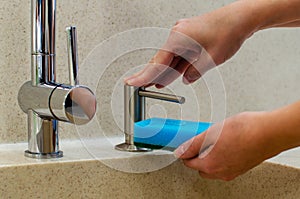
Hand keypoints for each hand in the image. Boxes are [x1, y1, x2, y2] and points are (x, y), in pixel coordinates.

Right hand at [125, 1, 255, 87]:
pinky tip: (174, 74)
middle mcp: (177, 34)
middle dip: (153, 75)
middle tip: (142, 87)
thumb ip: (194, 72)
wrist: (241, 17)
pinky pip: (179, 53)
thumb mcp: (211, 59)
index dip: (143, 76)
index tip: (131, 82)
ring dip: (166, 71)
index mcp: (178, 39)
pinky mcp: (190, 36)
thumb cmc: (228, 31)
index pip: (156, 63)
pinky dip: (177, 64)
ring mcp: (183, 34)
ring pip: (171, 57)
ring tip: (156, 84)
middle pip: (161, 60)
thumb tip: (186, 79)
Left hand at [174, 111, 281, 180]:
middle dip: (198, 156)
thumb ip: (193, 144)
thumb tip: (180, 151)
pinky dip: (222, 156)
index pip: (189, 163)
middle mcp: (221, 172)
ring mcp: (233, 171)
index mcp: (210, 165)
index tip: (187, 144)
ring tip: (214, 141)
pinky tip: (227, 143)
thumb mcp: (211, 133)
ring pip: (214, 167)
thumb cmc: (244, 131)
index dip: (186, 152)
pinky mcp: (242, 167)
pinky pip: (226, 164)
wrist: (269, 133)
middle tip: (200, 142)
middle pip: (201, 167)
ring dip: (210, 156)